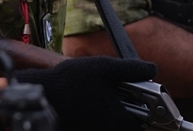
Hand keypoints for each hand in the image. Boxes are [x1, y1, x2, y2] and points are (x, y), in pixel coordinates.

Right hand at [17, 56, 155, 130]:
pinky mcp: (83, 129)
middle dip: (134, 113)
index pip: (145, 128)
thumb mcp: (106, 67)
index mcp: (119, 121)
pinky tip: (94, 99)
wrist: (41, 94)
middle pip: (130, 127)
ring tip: (109, 93)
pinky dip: (102, 115)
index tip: (150, 103)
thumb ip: (133, 69)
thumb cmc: (72, 82)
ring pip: (114, 125)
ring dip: (117, 112)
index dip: (152, 116)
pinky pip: (100, 124)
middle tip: (129, 95)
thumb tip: (152, 69)